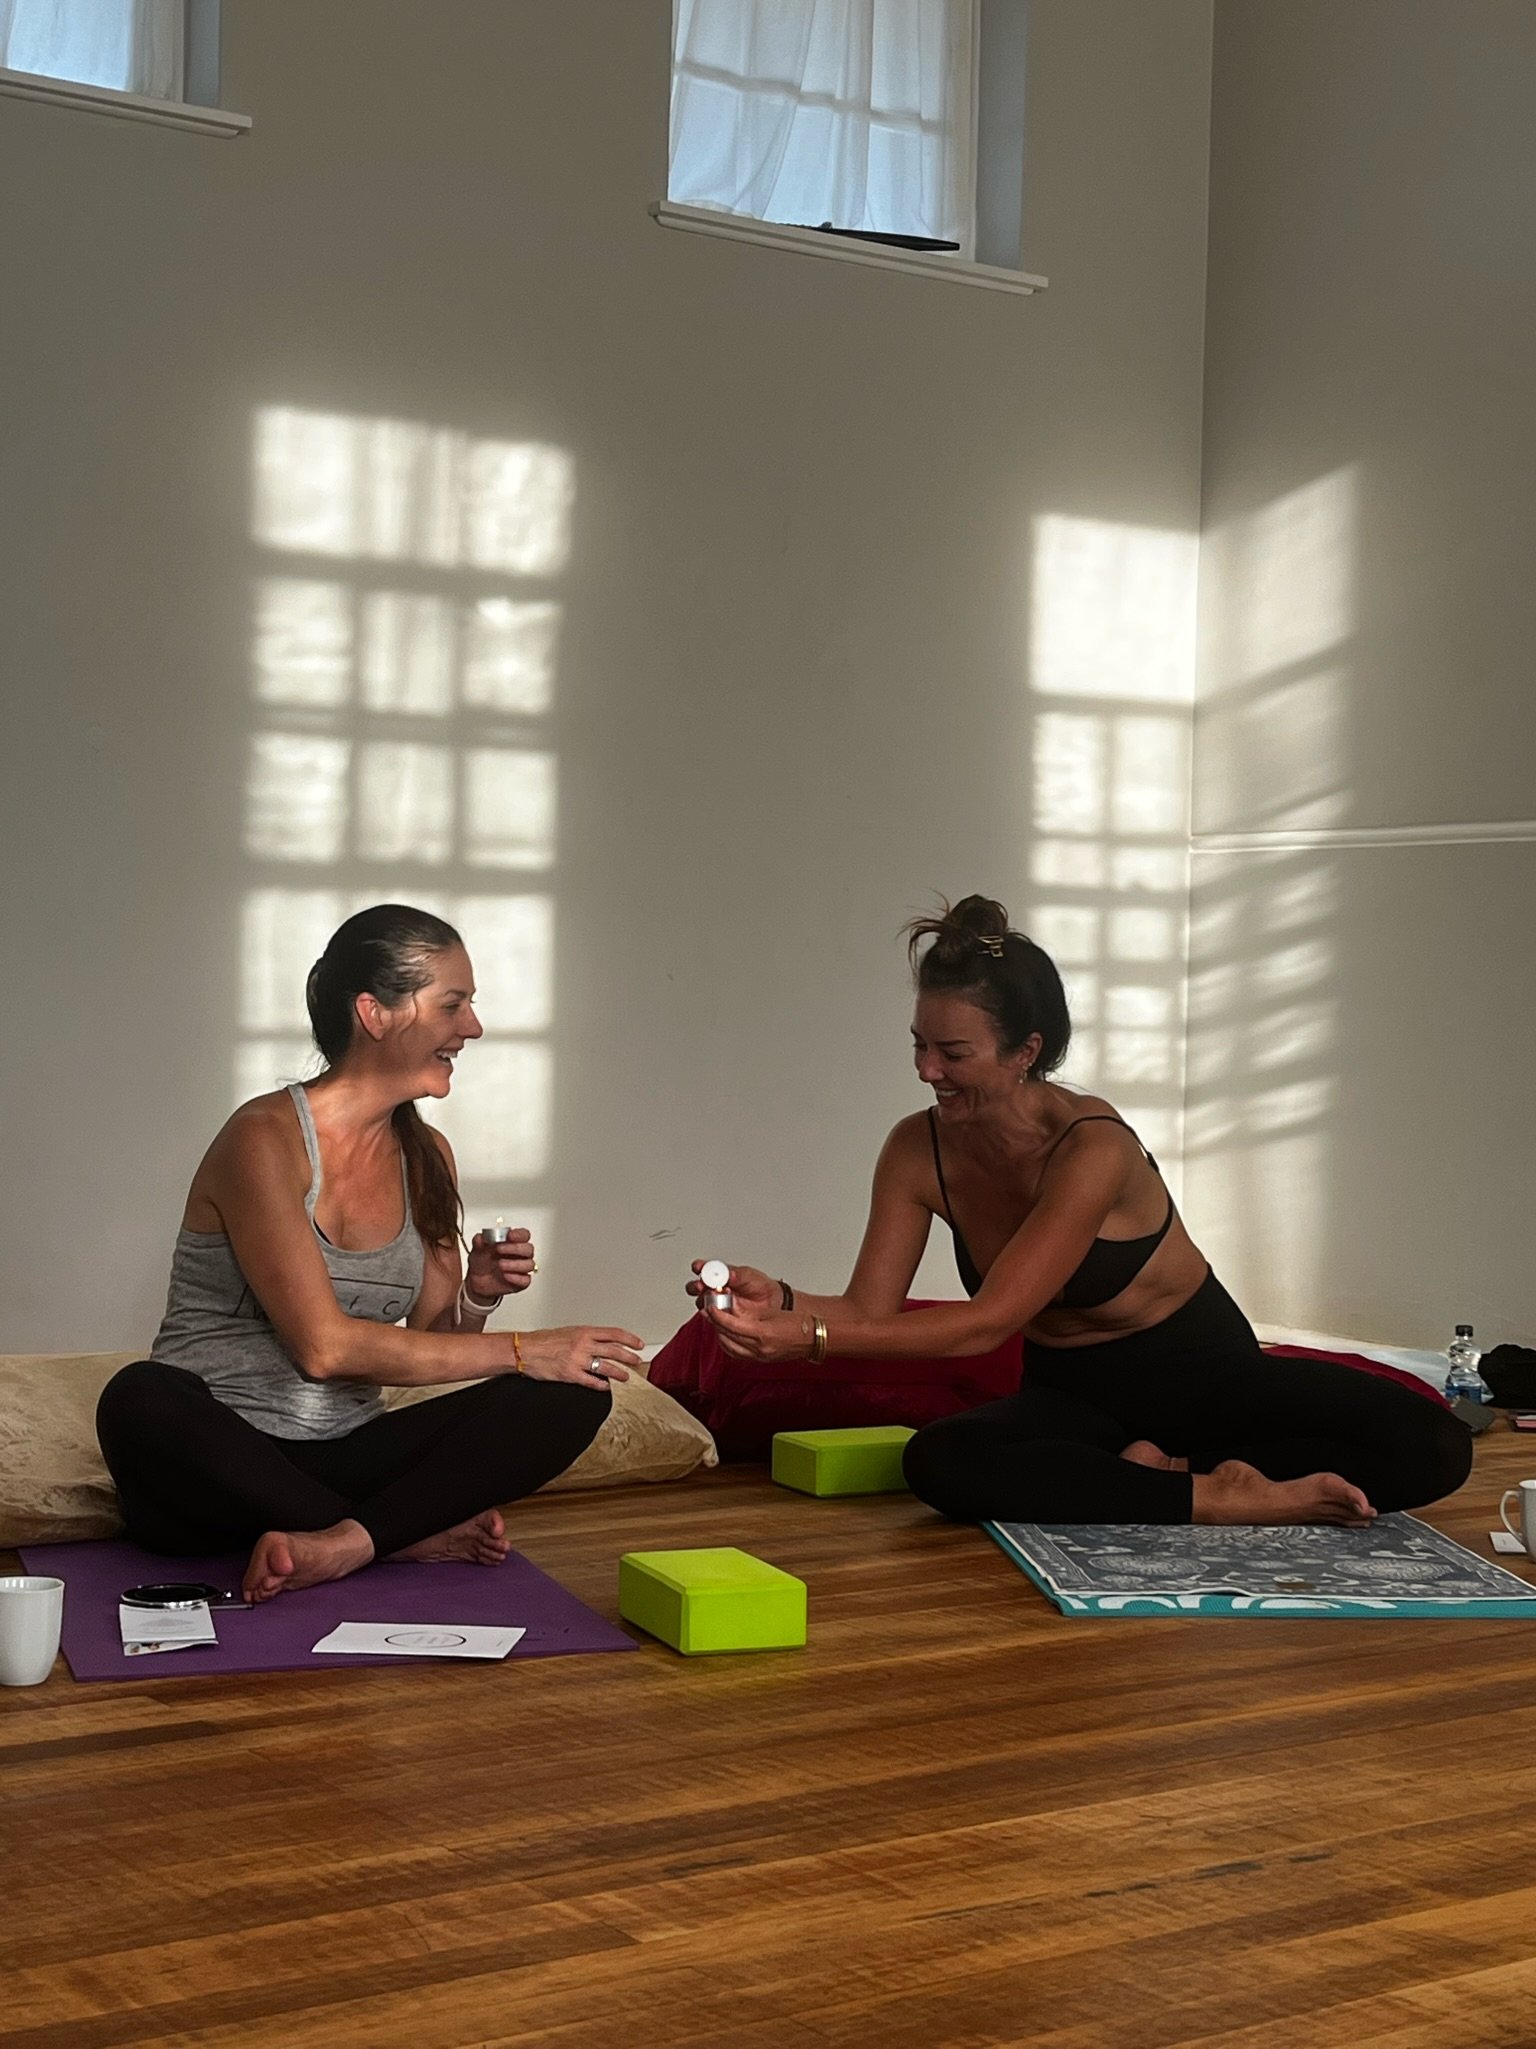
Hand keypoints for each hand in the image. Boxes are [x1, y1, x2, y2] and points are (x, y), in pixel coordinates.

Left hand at [466, 1227, 536, 1301]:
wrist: (477, 1280)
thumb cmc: (482, 1261)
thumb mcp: (477, 1249)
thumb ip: (479, 1242)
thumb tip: (480, 1238)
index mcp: (513, 1242)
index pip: (524, 1235)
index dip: (519, 1234)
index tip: (509, 1235)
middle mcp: (520, 1254)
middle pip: (528, 1249)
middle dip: (515, 1248)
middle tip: (499, 1249)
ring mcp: (521, 1268)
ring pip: (529, 1264)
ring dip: (515, 1264)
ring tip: (500, 1264)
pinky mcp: (521, 1282)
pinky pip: (525, 1280)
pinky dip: (517, 1278)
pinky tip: (506, 1276)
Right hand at [514, 1325, 642, 1387]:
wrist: (524, 1350)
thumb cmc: (543, 1340)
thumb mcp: (568, 1331)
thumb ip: (585, 1337)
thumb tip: (600, 1341)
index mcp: (584, 1332)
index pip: (614, 1333)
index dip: (629, 1339)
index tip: (638, 1344)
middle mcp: (583, 1345)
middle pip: (614, 1350)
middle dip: (629, 1357)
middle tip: (637, 1361)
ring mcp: (578, 1360)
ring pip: (606, 1367)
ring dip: (619, 1372)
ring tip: (625, 1376)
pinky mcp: (570, 1375)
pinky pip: (591, 1381)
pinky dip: (601, 1384)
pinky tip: (606, 1386)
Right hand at [685, 1260, 779, 1310]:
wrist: (771, 1304)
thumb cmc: (759, 1286)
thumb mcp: (751, 1277)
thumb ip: (739, 1276)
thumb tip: (730, 1274)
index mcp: (720, 1274)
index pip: (704, 1268)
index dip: (700, 1267)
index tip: (699, 1267)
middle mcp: (715, 1288)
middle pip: (696, 1286)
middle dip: (697, 1286)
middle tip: (702, 1285)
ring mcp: (716, 1303)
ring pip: (701, 1302)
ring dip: (704, 1300)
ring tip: (714, 1299)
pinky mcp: (720, 1317)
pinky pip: (711, 1317)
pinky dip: (711, 1315)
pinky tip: (717, 1312)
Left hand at [703, 1297, 809, 1362]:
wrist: (814, 1337)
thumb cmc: (799, 1323)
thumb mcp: (772, 1313)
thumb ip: (750, 1314)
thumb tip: (732, 1308)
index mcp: (763, 1334)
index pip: (732, 1326)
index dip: (717, 1316)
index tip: (710, 1307)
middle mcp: (760, 1349)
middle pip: (728, 1337)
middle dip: (715, 1324)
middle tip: (708, 1312)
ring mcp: (760, 1357)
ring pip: (730, 1348)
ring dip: (720, 1335)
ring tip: (716, 1323)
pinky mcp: (761, 1360)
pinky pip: (738, 1355)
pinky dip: (729, 1345)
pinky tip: (727, 1336)